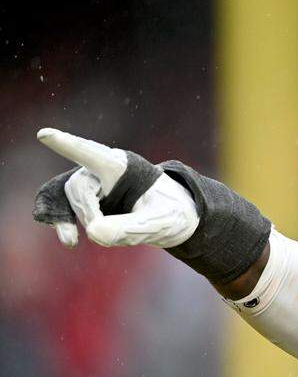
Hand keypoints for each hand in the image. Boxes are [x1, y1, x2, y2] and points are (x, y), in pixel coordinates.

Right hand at [33, 128, 198, 248]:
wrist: (172, 218)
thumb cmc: (170, 213)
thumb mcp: (160, 222)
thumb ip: (131, 228)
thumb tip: (93, 232)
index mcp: (123, 167)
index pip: (92, 154)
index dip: (68, 145)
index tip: (45, 135)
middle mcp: (103, 171)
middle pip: (79, 185)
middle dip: (87, 211)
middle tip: (100, 234)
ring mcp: (93, 184)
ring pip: (71, 197)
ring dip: (71, 218)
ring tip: (75, 241)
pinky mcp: (88, 200)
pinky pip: (63, 206)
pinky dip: (60, 220)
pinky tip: (67, 238)